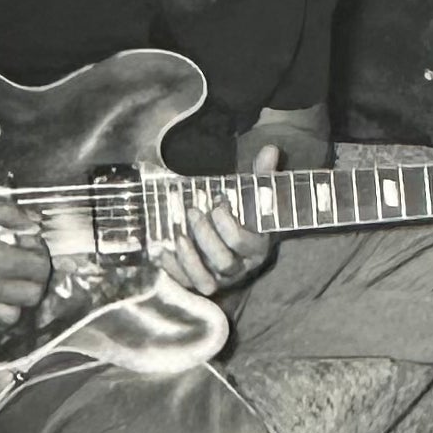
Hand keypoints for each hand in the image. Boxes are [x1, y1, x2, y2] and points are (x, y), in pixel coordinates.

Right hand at [0, 186, 51, 328]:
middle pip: (32, 296)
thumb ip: (9, 214)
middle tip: (22, 257)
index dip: (40, 251)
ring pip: (10, 315)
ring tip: (7, 276)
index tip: (26, 238)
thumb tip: (34, 224)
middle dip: (35, 277)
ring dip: (16, 297)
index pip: (39, 269)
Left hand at [159, 145, 277, 297]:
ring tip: (179, 234)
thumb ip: (262, 176)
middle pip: (224, 261)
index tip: (218, 202)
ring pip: (206, 281)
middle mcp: (240, 268)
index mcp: (257, 248)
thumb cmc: (245, 216)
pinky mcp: (199, 283)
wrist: (236, 240)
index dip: (228, 225)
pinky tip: (162, 249)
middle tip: (193, 211)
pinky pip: (185, 284)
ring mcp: (220, 279)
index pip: (243, 243)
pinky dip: (172, 268)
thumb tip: (270, 149)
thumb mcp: (255, 197)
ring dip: (189, 258)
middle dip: (206, 236)